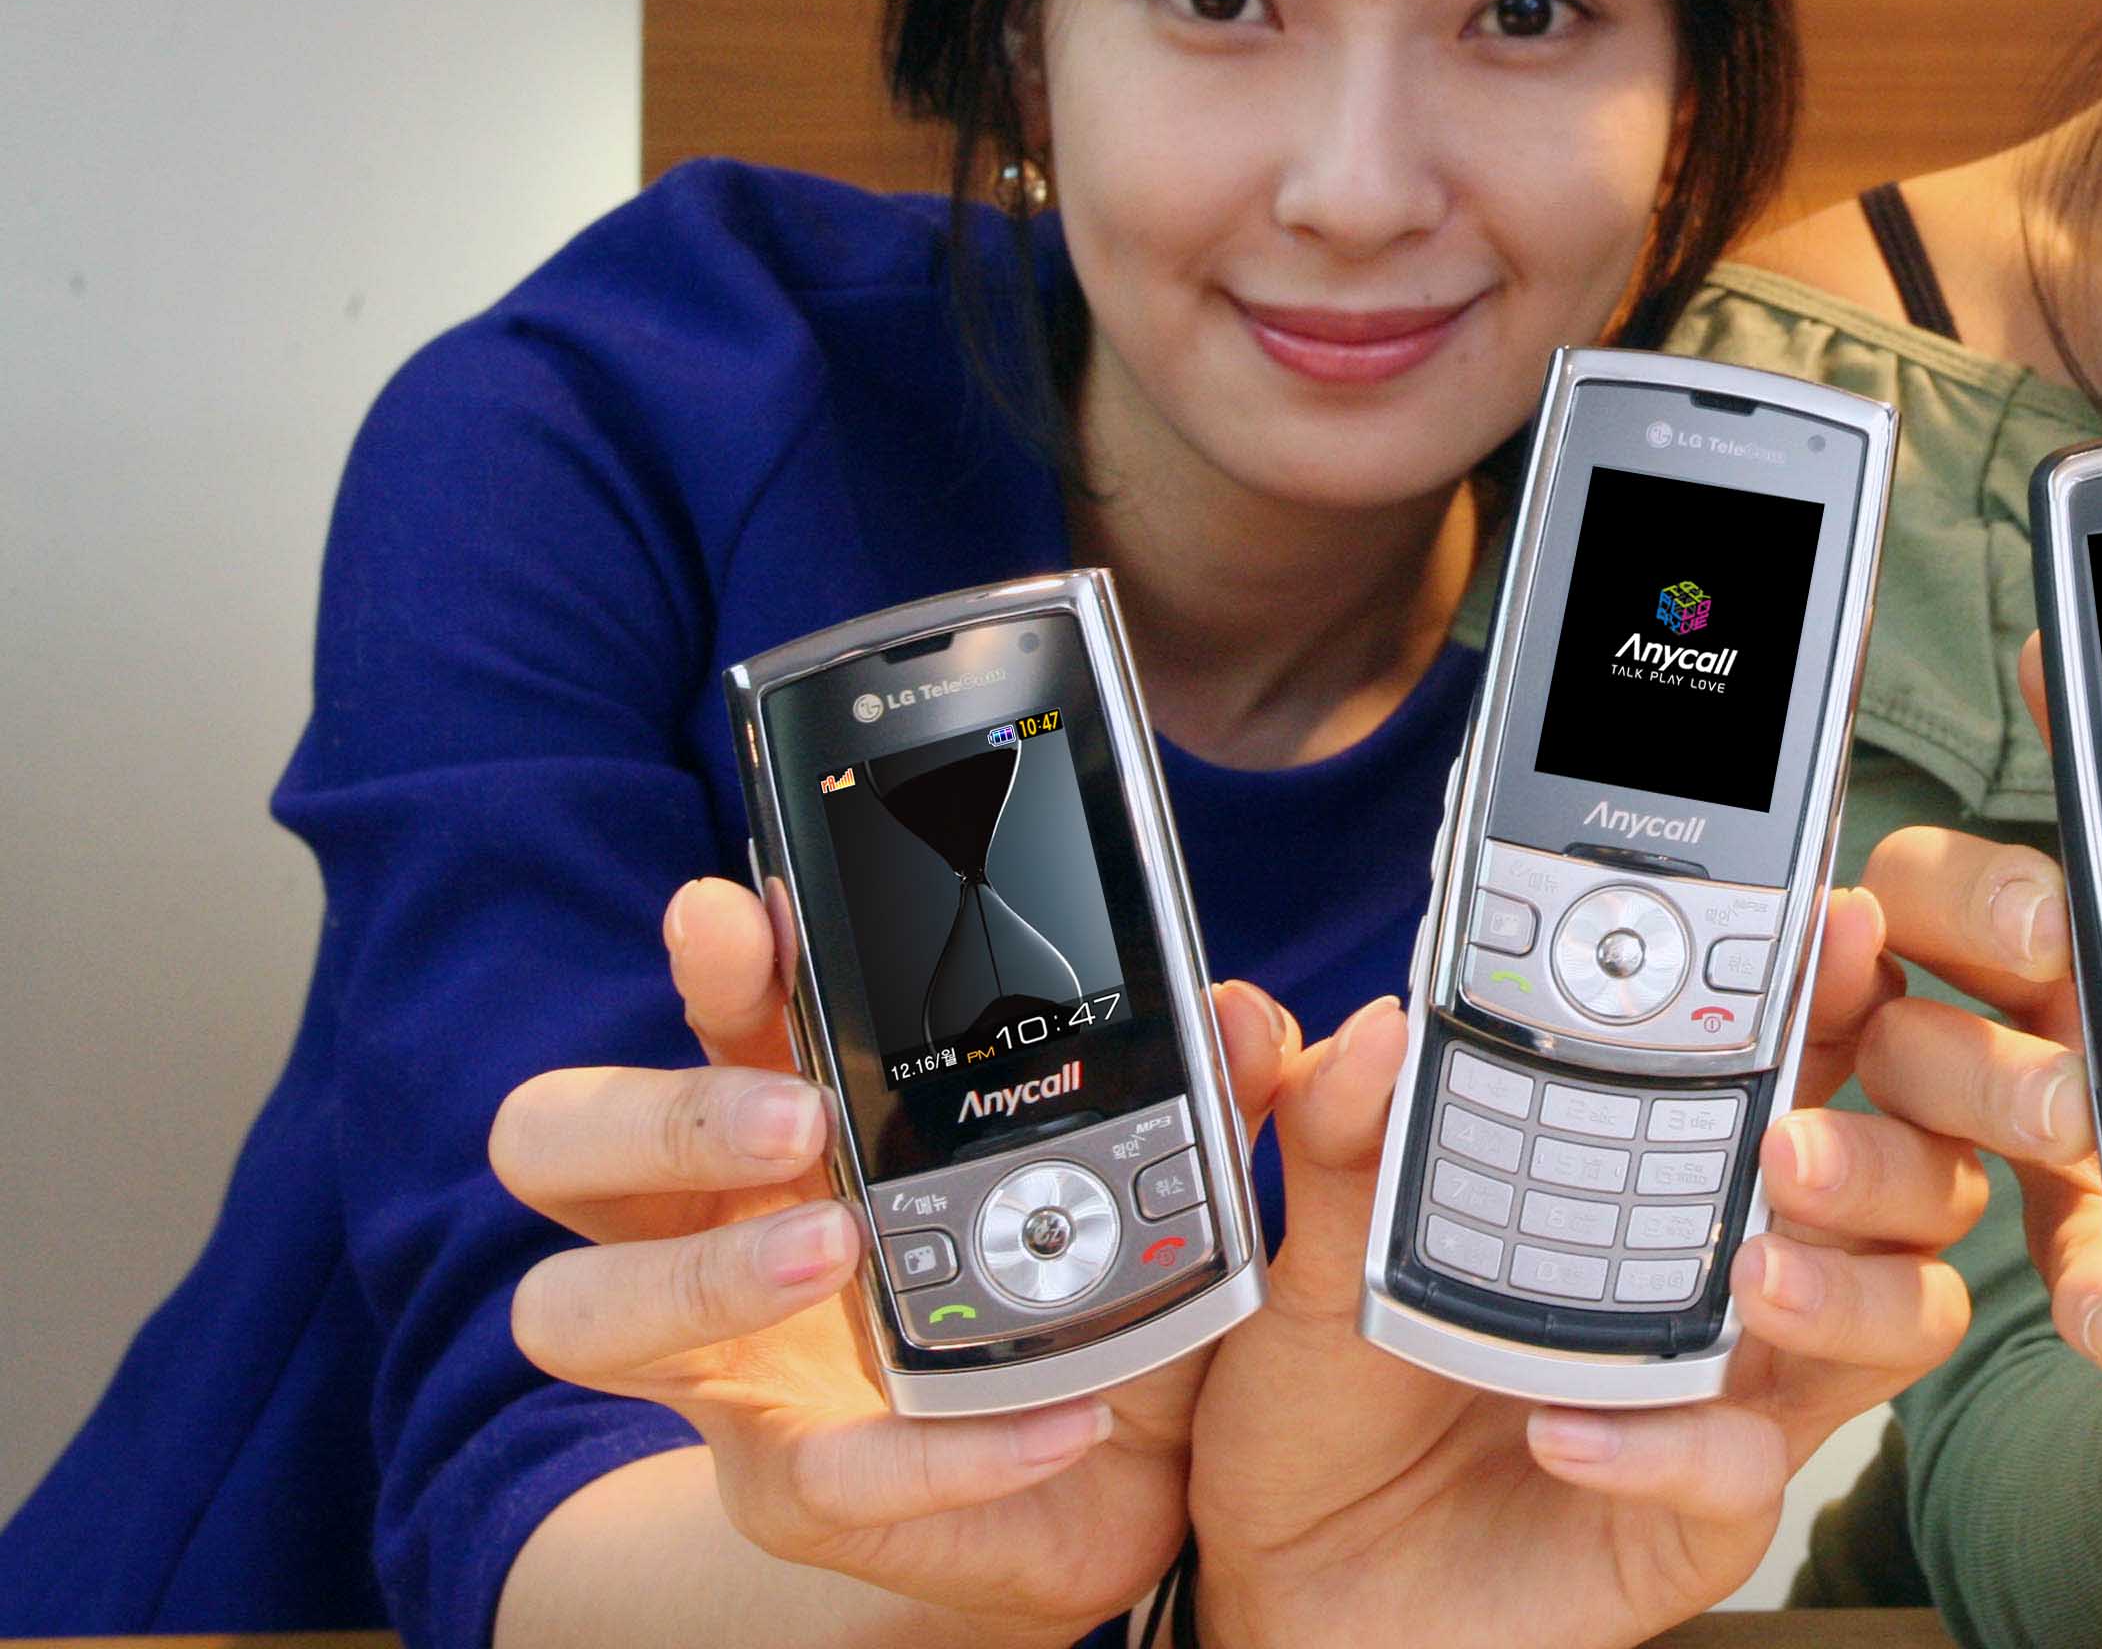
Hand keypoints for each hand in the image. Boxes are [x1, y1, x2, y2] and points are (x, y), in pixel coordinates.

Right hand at [493, 877, 1285, 1637]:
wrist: (1123, 1470)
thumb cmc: (1089, 1272)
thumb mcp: (1163, 1165)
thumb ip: (1206, 1085)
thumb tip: (1247, 1017)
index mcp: (794, 1103)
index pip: (707, 1008)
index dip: (707, 959)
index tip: (739, 915)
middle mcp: (718, 1220)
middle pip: (556, 1139)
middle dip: (656, 1111)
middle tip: (795, 1114)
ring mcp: (727, 1360)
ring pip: (578, 1312)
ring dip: (698, 1276)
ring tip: (835, 1248)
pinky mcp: (790, 1485)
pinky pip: (812, 1476)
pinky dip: (937, 1451)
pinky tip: (1054, 1421)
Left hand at [1185, 886, 1975, 1647]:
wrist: (1293, 1578)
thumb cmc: (1339, 1402)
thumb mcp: (1317, 1248)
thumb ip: (1344, 1132)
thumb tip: (1374, 1035)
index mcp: (1674, 1166)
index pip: (1815, 1052)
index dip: (1852, 988)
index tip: (1841, 932)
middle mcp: (1736, 1265)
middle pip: (1920, 1174)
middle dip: (1887, 1143)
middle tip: (1790, 1144)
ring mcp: (1739, 1388)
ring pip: (1906, 1316)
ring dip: (1846, 1287)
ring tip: (1743, 1279)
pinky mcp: (1701, 1512)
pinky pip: (1747, 1470)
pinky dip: (1670, 1445)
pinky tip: (1565, 1429)